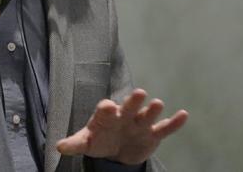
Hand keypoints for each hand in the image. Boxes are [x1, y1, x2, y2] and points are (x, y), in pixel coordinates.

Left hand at [56, 88, 187, 164]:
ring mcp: (139, 123)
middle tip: (139, 93)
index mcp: (106, 115)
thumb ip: (74, 143)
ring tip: (158, 103)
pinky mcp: (152, 134)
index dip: (106, 108)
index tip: (108, 107)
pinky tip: (183, 114)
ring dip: (152, 110)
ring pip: (147, 115)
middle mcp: (124, 115)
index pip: (105, 109)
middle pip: (128, 106)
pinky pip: (165, 128)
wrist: (116, 150)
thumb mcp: (86, 142)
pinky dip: (174, 123)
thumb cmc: (99, 140)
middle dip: (133, 101)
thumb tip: (59, 147)